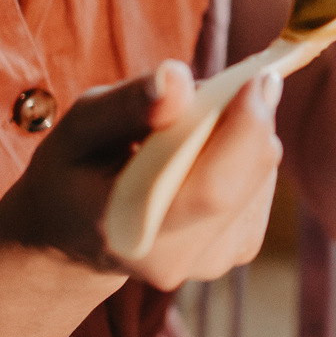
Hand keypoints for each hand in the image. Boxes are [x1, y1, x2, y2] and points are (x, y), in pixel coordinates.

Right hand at [0, 61, 282, 292]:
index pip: (212, 189)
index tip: (257, 76)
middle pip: (247, 176)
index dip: (244, 130)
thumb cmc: (74, 173)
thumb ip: (127, 105)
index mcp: (130, 232)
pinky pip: (261, 182)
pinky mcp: (238, 249)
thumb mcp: (80, 128)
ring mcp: (212, 260)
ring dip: (240, 132)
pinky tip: (201, 154)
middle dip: (247, 116)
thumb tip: (178, 78)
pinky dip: (242, 153)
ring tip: (185, 128)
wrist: (74, 236)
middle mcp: (178, 259)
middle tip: (220, 84)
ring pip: (261, 172)